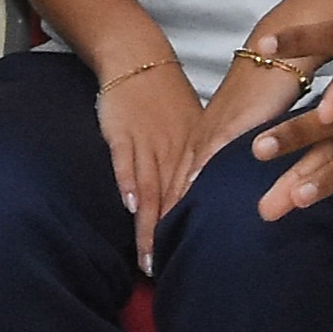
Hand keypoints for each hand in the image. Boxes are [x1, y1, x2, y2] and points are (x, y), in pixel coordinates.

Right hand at [91, 48, 218, 268]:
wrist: (137, 58)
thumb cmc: (164, 99)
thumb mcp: (192, 127)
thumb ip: (198, 162)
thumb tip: (208, 199)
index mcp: (196, 150)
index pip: (198, 197)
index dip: (195, 230)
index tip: (195, 261)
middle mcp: (176, 150)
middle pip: (175, 202)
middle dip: (171, 239)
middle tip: (169, 273)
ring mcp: (149, 142)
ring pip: (153, 190)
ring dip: (151, 226)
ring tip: (149, 259)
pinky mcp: (124, 133)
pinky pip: (127, 162)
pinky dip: (130, 183)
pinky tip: (132, 207)